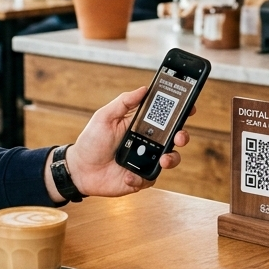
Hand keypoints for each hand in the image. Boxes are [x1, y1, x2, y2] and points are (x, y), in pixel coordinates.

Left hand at [58, 87, 192, 197]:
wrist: (79, 170)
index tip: (189, 107)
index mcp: (141, 126)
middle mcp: (147, 143)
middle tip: (180, 136)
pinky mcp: (141, 179)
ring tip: (163, 160)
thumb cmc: (91, 141)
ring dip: (172, 159)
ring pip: (170, 159)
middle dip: (183, 136)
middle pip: (174, 138)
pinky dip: (141, 178)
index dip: (180, 112)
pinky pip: (150, 179)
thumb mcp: (105, 116)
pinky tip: (128, 175)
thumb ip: (124, 102)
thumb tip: (144, 89)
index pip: (165, 117)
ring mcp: (146, 161)